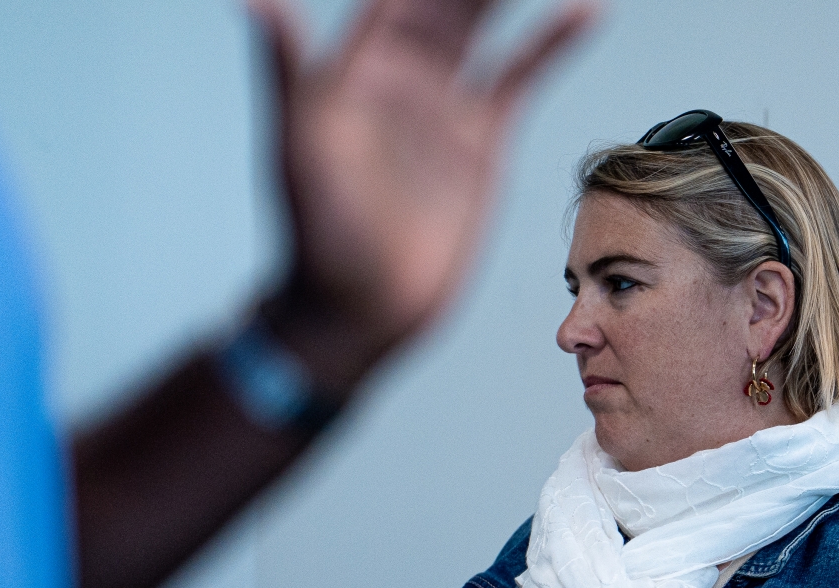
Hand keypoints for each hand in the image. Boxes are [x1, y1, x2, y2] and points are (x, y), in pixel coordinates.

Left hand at [248, 0, 595, 390]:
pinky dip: (552, 43)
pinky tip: (582, 15)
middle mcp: (402, 74)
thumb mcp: (297, 145)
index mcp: (356, 65)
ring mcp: (445, 103)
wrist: (359, 306)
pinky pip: (522, 76)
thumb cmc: (315, 234)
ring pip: (485, 22)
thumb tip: (256, 2)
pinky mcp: (482, 138)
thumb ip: (285, 68)